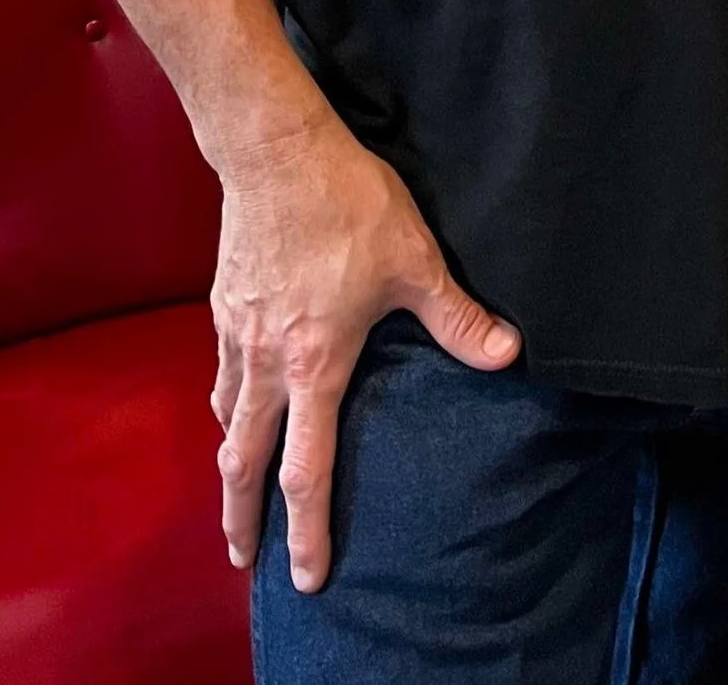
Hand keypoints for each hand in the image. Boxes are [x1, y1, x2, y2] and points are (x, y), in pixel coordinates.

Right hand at [208, 111, 519, 591]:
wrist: (276, 152)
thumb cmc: (348, 205)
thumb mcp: (415, 261)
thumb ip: (458, 317)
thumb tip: (507, 355)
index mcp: (315, 365)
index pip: (305, 471)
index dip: (306, 530)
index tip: (307, 575)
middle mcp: (266, 363)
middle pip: (244, 464)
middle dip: (243, 519)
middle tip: (244, 560)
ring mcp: (237, 335)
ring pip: (227, 419)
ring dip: (231, 463)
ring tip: (238, 489)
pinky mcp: (223, 304)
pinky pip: (221, 373)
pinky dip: (227, 403)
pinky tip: (236, 402)